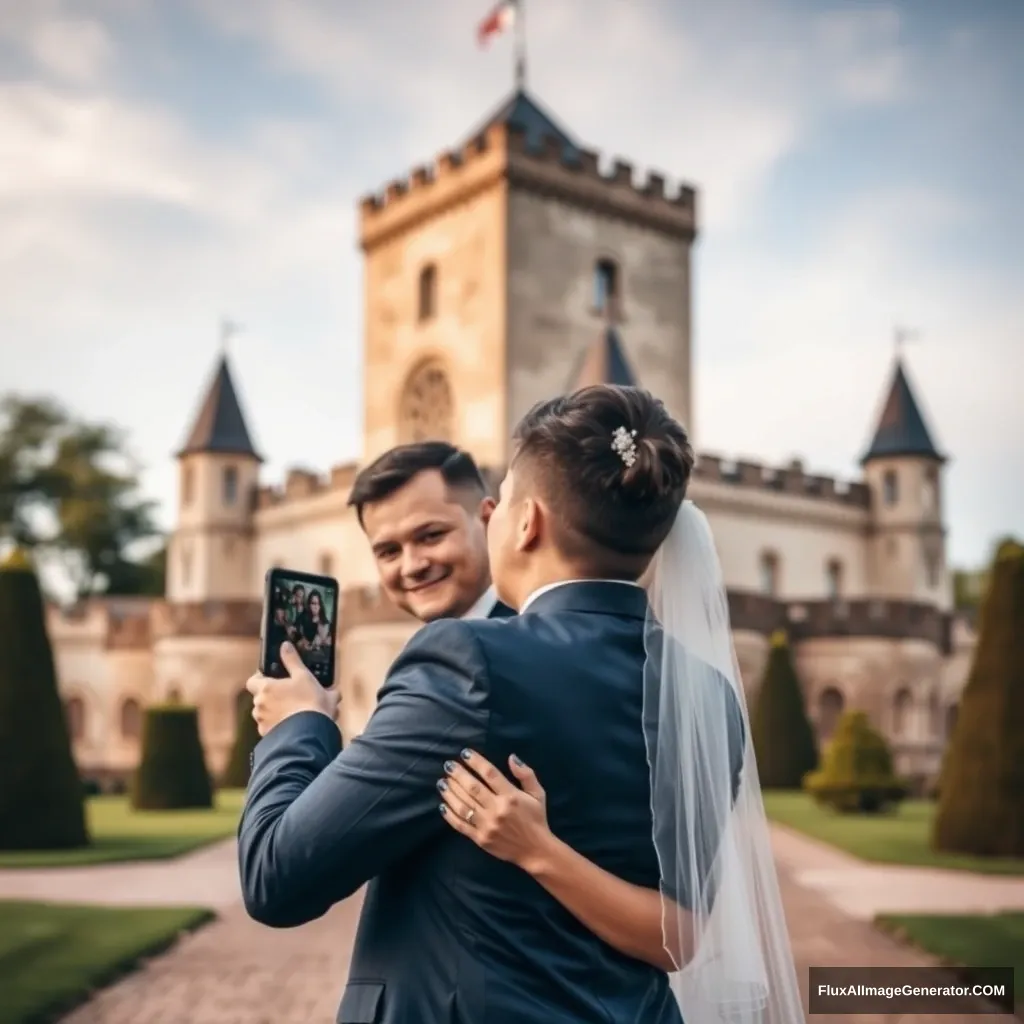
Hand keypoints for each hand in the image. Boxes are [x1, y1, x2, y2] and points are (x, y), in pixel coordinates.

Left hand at [245, 641, 337, 736]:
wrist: (310, 733)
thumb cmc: (309, 702)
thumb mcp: (304, 676)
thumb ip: (292, 660)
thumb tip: (285, 645)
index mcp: (265, 688)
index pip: (252, 681)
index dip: (261, 679)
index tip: (273, 678)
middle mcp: (259, 705)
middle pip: (260, 697)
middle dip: (273, 696)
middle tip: (290, 695)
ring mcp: (262, 721)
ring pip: (265, 713)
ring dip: (275, 712)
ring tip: (295, 712)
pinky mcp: (268, 735)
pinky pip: (271, 727)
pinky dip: (279, 725)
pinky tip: (294, 725)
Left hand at [437, 749, 553, 872]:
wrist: (535, 851)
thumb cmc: (536, 819)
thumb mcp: (538, 794)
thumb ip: (526, 774)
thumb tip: (511, 757)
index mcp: (511, 796)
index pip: (490, 774)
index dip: (476, 762)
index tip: (465, 753)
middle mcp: (497, 809)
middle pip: (473, 788)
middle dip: (458, 774)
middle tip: (448, 765)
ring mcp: (487, 825)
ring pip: (464, 805)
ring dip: (450, 792)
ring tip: (442, 782)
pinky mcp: (480, 839)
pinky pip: (461, 825)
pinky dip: (449, 815)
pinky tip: (442, 805)